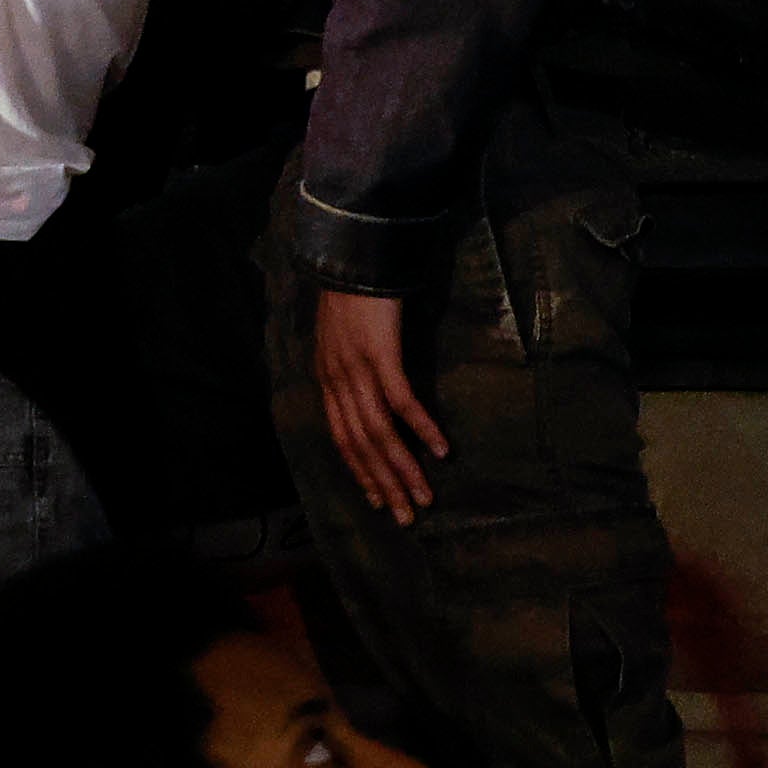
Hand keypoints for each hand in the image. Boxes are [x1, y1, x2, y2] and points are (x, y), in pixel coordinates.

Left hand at [311, 286, 448, 522]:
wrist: (354, 251)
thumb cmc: (356, 294)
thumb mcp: (343, 337)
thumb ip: (353, 368)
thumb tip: (371, 395)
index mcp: (327, 377)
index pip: (340, 437)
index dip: (359, 470)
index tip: (376, 499)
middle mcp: (337, 378)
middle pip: (359, 444)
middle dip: (383, 483)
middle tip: (405, 516)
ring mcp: (357, 367)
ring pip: (379, 432)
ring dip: (403, 468)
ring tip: (425, 495)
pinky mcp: (380, 353)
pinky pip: (401, 401)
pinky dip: (421, 427)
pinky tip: (440, 448)